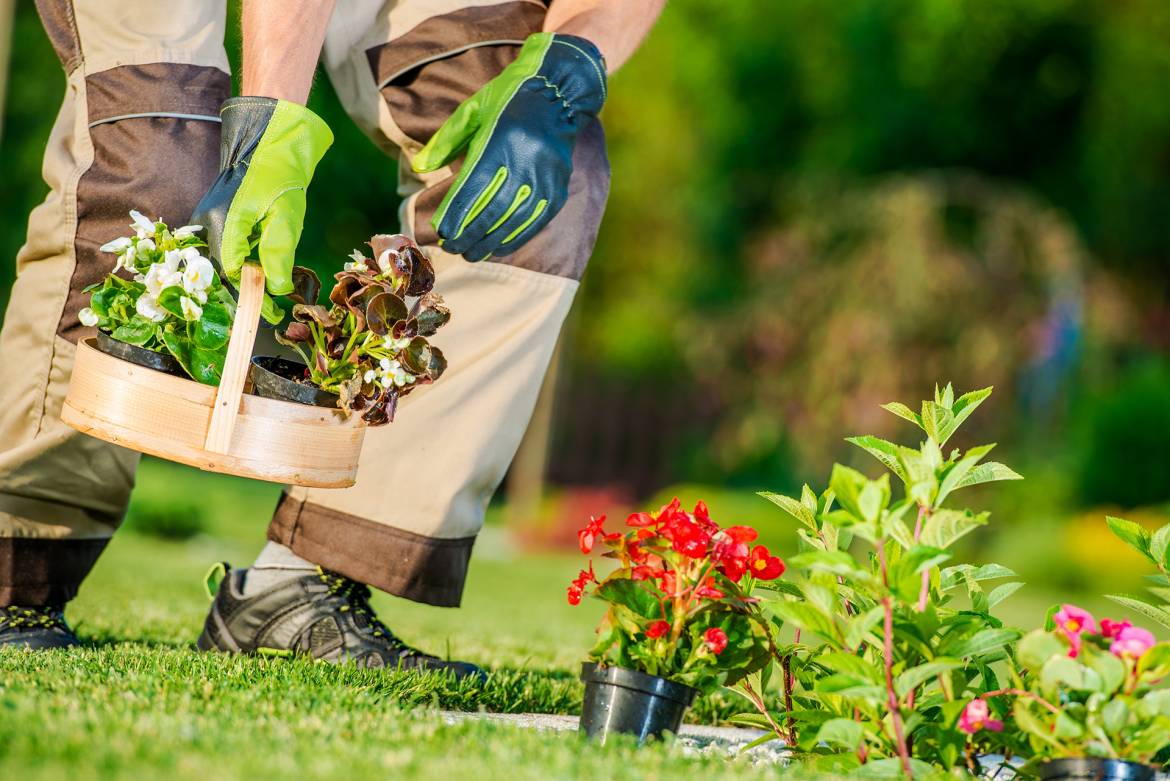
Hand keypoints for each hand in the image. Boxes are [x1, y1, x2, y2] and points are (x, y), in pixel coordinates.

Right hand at [190, 97, 331, 310]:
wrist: (266, 144)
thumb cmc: (278, 177)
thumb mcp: (286, 218)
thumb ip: (279, 255)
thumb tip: (275, 290)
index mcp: (224, 223)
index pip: (231, 272)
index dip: (251, 296)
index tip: (270, 312)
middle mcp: (207, 223)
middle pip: (223, 270)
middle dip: (248, 291)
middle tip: (272, 309)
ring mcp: (207, 219)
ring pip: (224, 260)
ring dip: (246, 277)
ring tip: (270, 291)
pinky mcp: (213, 217)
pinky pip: (226, 247)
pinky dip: (243, 260)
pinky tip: (261, 265)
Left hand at [411, 33, 606, 261]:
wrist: (557, 94)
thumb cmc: (506, 100)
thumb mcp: (472, 111)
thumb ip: (445, 140)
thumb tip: (419, 167)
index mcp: (500, 139)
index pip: (474, 186)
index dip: (457, 212)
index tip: (441, 231)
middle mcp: (525, 161)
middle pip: (493, 208)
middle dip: (470, 233)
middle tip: (451, 248)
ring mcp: (545, 177)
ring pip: (514, 220)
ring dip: (490, 242)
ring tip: (470, 254)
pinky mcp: (557, 188)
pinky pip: (535, 221)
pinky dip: (515, 238)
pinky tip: (498, 248)